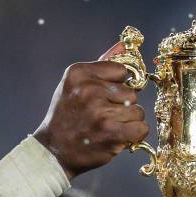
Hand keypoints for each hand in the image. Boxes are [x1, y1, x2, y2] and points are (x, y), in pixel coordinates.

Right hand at [33, 43, 148, 179]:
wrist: (54, 151)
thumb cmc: (67, 116)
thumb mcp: (75, 85)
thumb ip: (102, 65)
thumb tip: (124, 45)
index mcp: (79, 73)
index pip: (122, 71)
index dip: (117, 87)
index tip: (104, 98)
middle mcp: (89, 90)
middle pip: (132, 93)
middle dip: (123, 106)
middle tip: (103, 116)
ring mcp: (100, 112)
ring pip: (138, 111)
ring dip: (128, 122)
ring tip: (107, 127)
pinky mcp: (111, 133)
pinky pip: (141, 128)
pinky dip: (134, 134)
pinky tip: (119, 136)